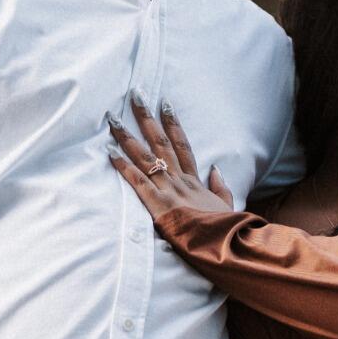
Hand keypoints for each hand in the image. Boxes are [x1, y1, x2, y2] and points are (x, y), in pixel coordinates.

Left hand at [108, 95, 237, 234]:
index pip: (181, 145)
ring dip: (127, 136)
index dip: (173, 123)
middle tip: (135, 94)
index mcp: (194, 180)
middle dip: (146, 117)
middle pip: (160, 142)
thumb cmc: (224, 230)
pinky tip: (110, 151)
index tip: (164, 104)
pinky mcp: (157, 204)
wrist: (223, 244)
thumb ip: (220, 187)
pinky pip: (137, 181)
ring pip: (144, 156)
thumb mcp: (227, 206)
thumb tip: (215, 169)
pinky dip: (123, 165)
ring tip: (112, 117)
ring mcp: (168, 189)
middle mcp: (179, 179)